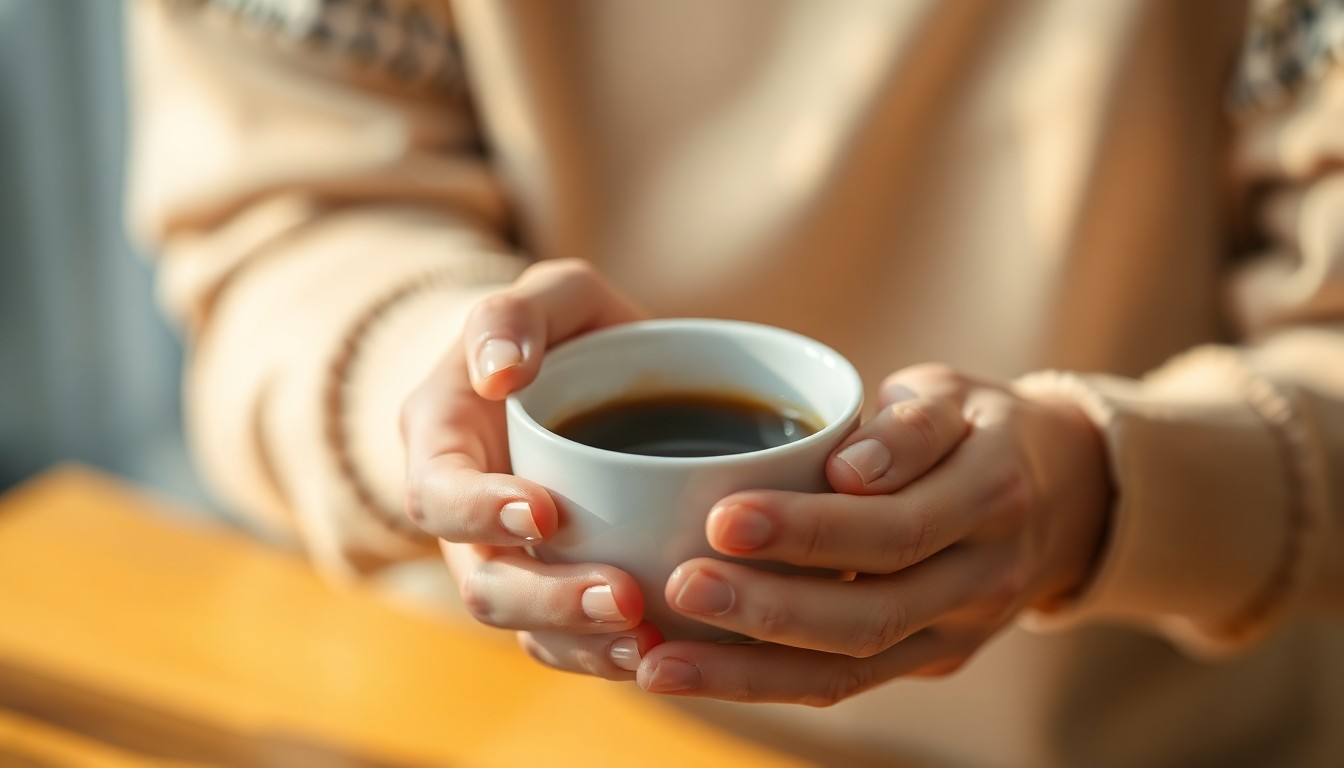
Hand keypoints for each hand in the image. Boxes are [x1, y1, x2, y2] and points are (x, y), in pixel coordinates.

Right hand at [400, 259, 663, 677]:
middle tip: (625, 596)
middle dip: (549, 597)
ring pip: (526, 627)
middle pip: (483, 582)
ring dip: (583, 642)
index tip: (545, 513)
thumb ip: (513, 314)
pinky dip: (605, 656)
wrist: (588, 377)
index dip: (480, 513)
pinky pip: (568, 642)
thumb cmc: (563, 331)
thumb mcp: (546, 296)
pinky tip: (661, 653)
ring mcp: (511, 561)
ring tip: (649, 644)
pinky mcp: (559, 590)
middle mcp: (466, 517)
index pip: (438, 493)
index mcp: (443, 443)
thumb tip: (498, 373)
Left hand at [633, 364, 1111, 704]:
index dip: (809, 530)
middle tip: (679, 589)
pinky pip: (842, 683)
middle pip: (869, 614)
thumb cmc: (977, 427)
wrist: (1060, 497)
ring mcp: (957, 634)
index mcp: (992, 499)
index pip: (895, 528)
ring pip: (850, 670)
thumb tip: (848, 469)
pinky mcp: (926, 661)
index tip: (722, 516)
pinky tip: (689, 672)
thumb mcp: (955, 395)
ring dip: (747, 672)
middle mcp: (982, 580)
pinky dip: (761, 682)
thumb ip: (908, 426)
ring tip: (658, 664)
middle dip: (766, 611)